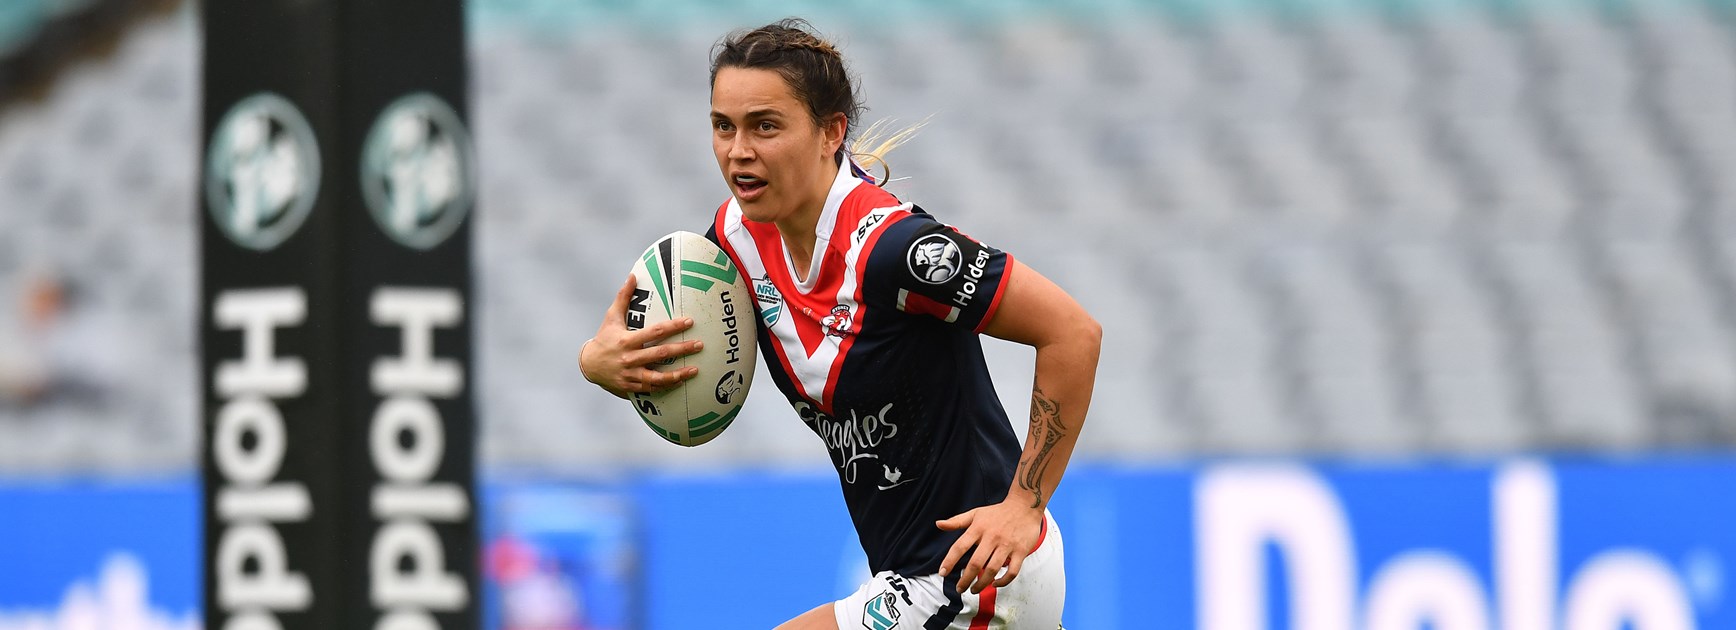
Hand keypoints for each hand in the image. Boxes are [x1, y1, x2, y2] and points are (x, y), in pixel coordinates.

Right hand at [579, 275, 703, 397]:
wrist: (589, 365)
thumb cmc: (604, 338)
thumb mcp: (611, 317)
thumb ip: (623, 297)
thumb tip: (633, 276)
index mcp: (626, 340)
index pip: (654, 332)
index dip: (673, 326)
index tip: (689, 322)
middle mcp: (629, 358)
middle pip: (660, 353)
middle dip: (681, 349)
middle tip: (699, 345)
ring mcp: (630, 374)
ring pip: (657, 377)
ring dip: (678, 374)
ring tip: (695, 370)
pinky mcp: (631, 387)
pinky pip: (652, 388)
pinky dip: (667, 385)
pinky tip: (681, 381)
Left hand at [936, 500, 1043, 594]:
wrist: (1025, 505)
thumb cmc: (997, 512)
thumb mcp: (975, 513)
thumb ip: (956, 521)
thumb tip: (938, 524)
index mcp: (978, 528)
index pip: (960, 547)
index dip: (949, 561)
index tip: (942, 573)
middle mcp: (992, 537)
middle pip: (976, 563)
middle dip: (965, 579)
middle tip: (959, 589)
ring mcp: (1007, 545)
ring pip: (993, 570)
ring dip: (982, 584)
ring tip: (974, 590)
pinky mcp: (1021, 551)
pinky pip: (1012, 572)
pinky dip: (1003, 582)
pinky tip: (995, 584)